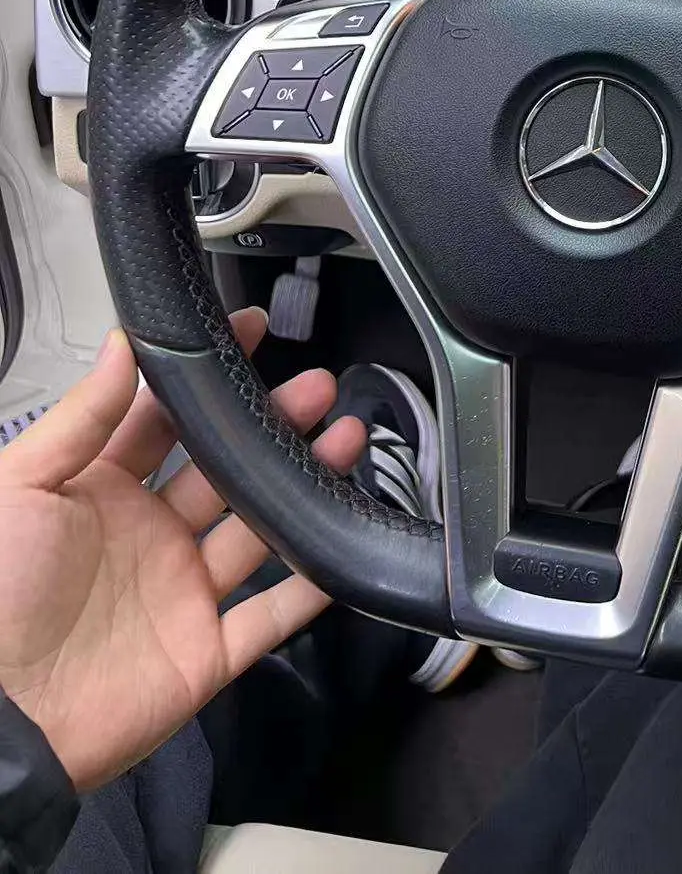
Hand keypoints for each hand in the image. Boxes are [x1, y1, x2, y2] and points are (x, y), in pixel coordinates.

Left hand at [0, 309, 364, 790]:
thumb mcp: (21, 488)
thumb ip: (82, 416)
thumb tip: (124, 342)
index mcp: (99, 493)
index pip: (164, 419)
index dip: (207, 377)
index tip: (247, 332)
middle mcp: (147, 537)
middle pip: (225, 467)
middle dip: (272, 423)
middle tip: (315, 387)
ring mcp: (181, 593)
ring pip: (261, 527)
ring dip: (305, 483)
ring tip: (345, 437)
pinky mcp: (205, 653)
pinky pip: (272, 617)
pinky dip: (311, 586)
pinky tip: (344, 544)